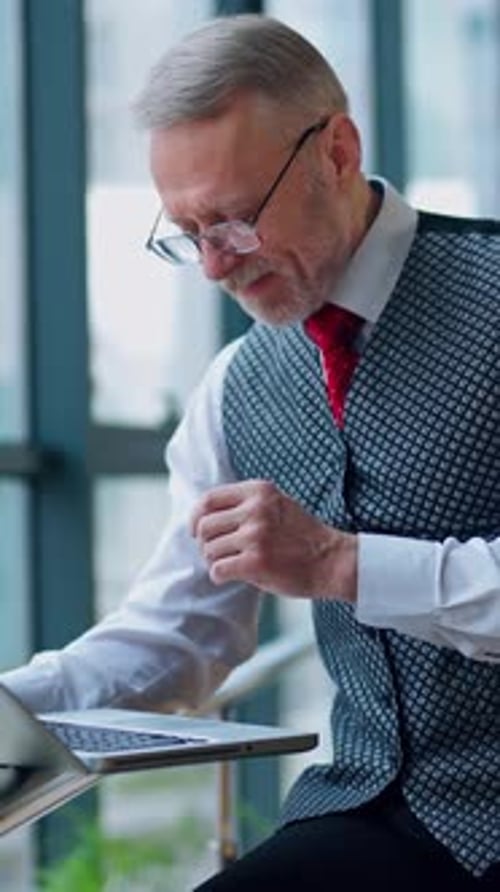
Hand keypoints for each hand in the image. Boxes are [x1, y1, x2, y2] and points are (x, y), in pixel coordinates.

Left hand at [191, 479, 356, 601]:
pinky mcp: (256, 562)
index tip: (196, 531)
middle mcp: (255, 509)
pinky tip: (234, 576)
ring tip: (233, 565)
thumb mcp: (277, 505)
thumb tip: (204, 516)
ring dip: (215, 561)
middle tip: (218, 553)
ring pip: (210, 550)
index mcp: (259, 491)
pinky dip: (220, 576)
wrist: (333, 560)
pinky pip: (218, 570)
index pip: (209, 499)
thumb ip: (246, 505)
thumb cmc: (303, 537)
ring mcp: (256, 535)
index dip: (196, 517)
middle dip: (206, 543)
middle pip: (205, 526)